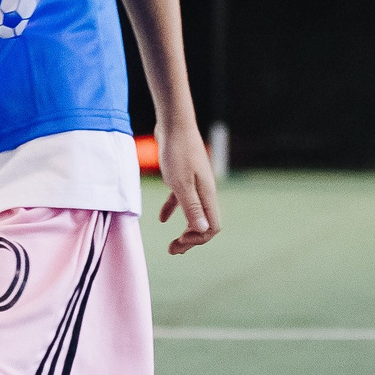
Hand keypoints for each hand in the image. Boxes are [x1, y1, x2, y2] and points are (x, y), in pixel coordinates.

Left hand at [154, 118, 221, 255]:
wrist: (174, 124)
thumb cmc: (176, 152)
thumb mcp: (180, 182)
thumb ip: (191, 206)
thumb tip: (202, 229)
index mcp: (207, 195)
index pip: (212, 227)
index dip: (197, 239)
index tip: (178, 244)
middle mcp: (205, 191)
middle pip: (204, 223)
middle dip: (191, 240)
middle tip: (173, 251)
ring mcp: (195, 183)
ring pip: (194, 213)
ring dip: (184, 229)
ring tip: (172, 243)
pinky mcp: (183, 176)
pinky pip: (181, 199)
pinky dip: (173, 210)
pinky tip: (162, 218)